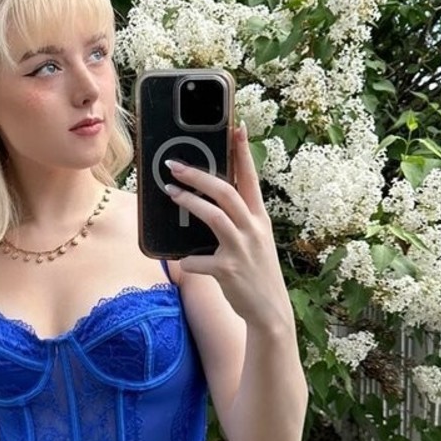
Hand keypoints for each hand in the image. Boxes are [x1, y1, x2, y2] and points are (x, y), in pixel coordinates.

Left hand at [164, 125, 293, 331]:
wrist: (270, 313)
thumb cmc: (255, 274)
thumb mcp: (253, 243)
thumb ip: (235, 223)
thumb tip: (204, 204)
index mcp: (259, 219)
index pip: (250, 178)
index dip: (243, 152)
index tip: (236, 127)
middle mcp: (253, 229)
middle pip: (226, 191)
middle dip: (199, 174)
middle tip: (174, 165)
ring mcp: (242, 248)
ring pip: (214, 216)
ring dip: (189, 202)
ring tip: (169, 192)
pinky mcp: (229, 270)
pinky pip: (198, 260)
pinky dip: (187, 261)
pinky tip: (182, 262)